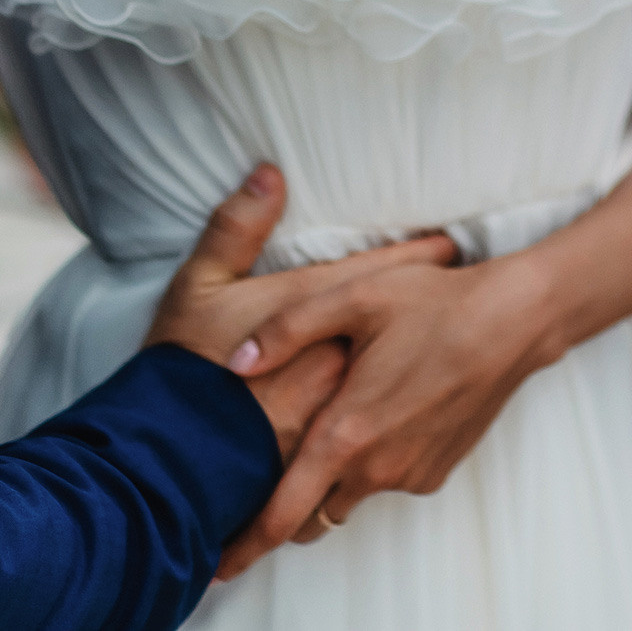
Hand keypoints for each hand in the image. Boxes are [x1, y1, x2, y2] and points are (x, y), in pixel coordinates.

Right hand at [144, 166, 459, 456]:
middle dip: (429, 310)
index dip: (418, 255)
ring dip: (417, 367)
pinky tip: (404, 417)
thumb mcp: (199, 286)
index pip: (381, 271)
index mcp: (311, 310)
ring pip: (394, 381)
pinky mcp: (336, 457)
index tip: (449, 245)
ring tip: (443, 353)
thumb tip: (269, 173)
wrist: (172, 459)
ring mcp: (342, 410)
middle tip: (459, 294)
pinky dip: (392, 419)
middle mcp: (338, 357)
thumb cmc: (186, 366)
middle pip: (401, 326)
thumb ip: (236, 228)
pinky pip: (377, 432)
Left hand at [213, 257, 568, 577]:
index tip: (215, 566)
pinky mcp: (435, 472)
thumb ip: (286, 329)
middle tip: (263, 486)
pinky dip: (374, 461)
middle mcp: (377, 468)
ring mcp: (409, 475)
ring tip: (336, 425)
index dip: (245, 546)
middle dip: (284, 512)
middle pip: (311, 516)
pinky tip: (384, 412)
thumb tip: (236, 361)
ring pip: (350, 495)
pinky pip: (387, 480)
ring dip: (334, 477)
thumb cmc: (434, 303)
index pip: (282, 514)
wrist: (514, 322)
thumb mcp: (354, 297)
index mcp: (346, 434)